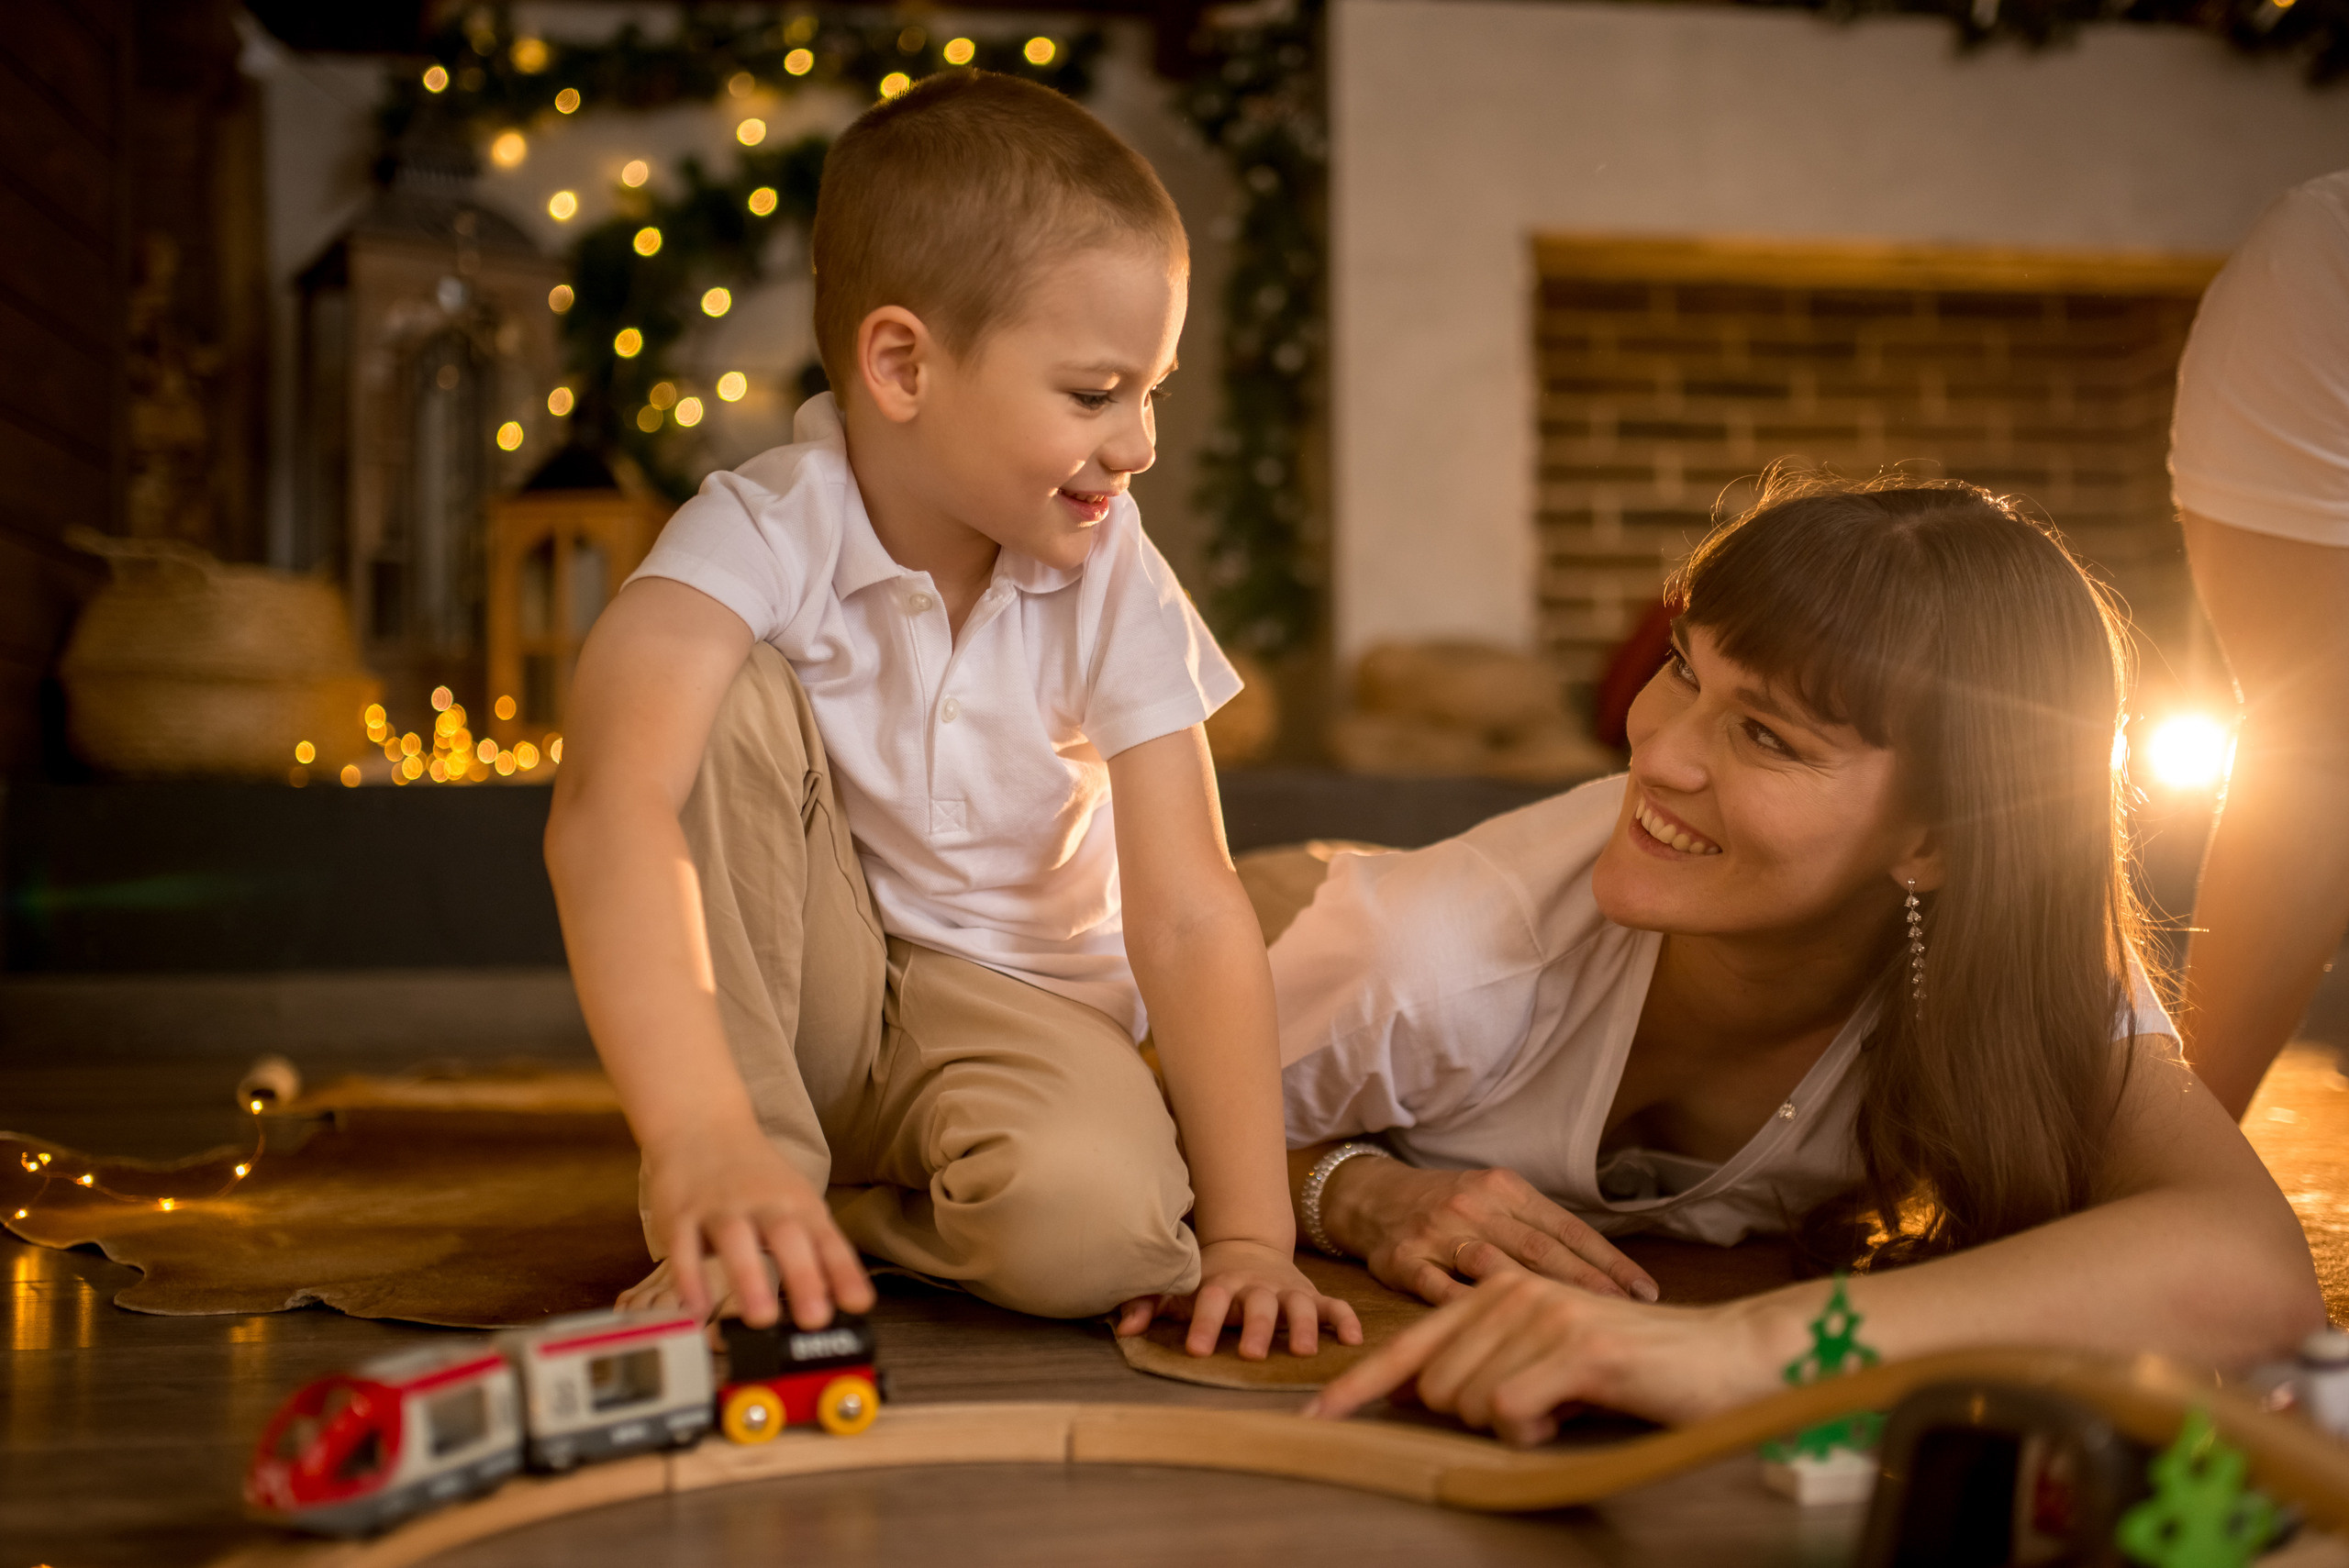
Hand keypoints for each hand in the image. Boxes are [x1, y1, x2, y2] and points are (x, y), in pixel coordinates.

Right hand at [639, 1119, 872, 1330]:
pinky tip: (697, 1309)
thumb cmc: (756, 1177)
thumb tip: (844, 1303)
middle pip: (787, 1236)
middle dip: (803, 1276)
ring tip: (761, 1319)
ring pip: (735, 1239)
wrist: (702, 1124)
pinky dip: (690, 1277)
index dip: (845, 1272)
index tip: (859, 1305)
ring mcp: (720, 1207)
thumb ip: (815, 1250)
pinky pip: (683, 1246)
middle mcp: (764, 1204)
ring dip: (750, 1278)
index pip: (828, 1240)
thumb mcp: (795, 1204)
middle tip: (815, 1319)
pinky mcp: (680, 1214)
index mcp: (798, 1205)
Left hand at [1112, 1238, 1365, 1358]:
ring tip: (1305, 1351)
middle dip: (1257, 1329)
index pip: (1211, 1301)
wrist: (1247, 1246)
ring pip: (1300, 1305)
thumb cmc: (1207, 1279)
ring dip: (1304, 1326)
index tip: (1196, 1350)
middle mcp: (1257, 1287)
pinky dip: (1346, 1320)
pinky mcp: (1312, 1296)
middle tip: (1252, 1356)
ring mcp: (1287, 1290)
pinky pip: (1335, 1306)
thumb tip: (1124, 1329)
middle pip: (1259, 1306)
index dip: (1204, 1323)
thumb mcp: (1179, 1288)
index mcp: (1222, 1284)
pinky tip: (1353, 1340)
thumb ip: (1150, 1303)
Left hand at [1302, 1265, 1782, 1442]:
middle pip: (1433, 1388)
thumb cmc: (1637, 1368)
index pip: (1410, 1347)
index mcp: (1499, 1292)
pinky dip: (1534, 1431)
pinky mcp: (1574, 1348)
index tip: (1317, 1419)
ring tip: (1566, 1405)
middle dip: (1474, 1419)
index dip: (1359, 1388)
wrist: (1727, 1356)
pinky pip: (1508, 1413)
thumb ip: (1490, 1363)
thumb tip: (1425, 1396)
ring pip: (1466, 1403)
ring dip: (1513, 1425)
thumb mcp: (1551, 1358)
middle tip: (1541, 1408)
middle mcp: (1510, 1292)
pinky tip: (1574, 1411)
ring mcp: (1541, 1315)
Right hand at [1324, 1158, 1656, 1306]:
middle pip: (1540, 1250)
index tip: (1646, 1291)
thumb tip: (1602, 1275)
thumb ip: (1537, 1230)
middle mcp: (1475, 1205)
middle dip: (1588, 1285)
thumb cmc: (1447, 1206)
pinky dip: (1469, 1311)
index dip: (1609, 1261)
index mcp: (1506, 1189)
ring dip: (1537, 1303)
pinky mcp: (1403, 1258)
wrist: (1371, 1195)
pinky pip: (1438, 1289)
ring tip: (1575, 1334)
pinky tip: (1499, 1336)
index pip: (1568, 1228)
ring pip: (1495, 1267)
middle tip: (1627, 1316)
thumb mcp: (1495, 1200)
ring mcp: (1438, 1231)